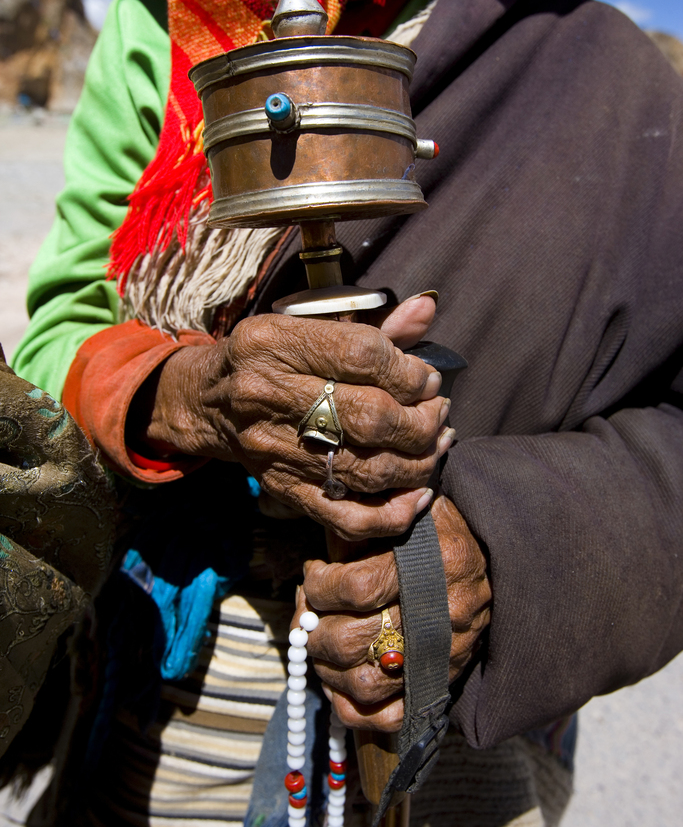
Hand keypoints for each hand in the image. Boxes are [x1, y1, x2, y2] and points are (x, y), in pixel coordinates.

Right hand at [131, 297, 453, 539]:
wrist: (207, 402)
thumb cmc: (271, 358)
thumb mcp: (308, 327)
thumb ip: (373, 327)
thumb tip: (427, 310)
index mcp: (274, 343)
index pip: (362, 355)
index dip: (410, 371)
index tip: (426, 377)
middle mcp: (268, 395)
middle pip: (371, 417)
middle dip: (422, 420)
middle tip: (438, 412)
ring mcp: (275, 450)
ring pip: (368, 469)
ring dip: (420, 461)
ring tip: (437, 444)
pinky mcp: (284, 490)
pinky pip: (348, 517)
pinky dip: (395, 514)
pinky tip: (419, 494)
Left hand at [295, 494, 490, 730]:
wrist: (493, 553)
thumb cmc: (433, 530)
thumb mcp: (400, 517)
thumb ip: (359, 537)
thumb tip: (314, 572)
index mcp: (437, 561)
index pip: (357, 589)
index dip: (321, 587)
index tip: (314, 576)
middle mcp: (445, 612)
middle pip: (354, 641)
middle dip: (314, 630)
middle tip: (308, 615)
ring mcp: (446, 653)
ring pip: (365, 684)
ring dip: (326, 668)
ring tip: (320, 644)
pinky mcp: (444, 680)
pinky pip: (391, 716)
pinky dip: (353, 707)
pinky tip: (339, 679)